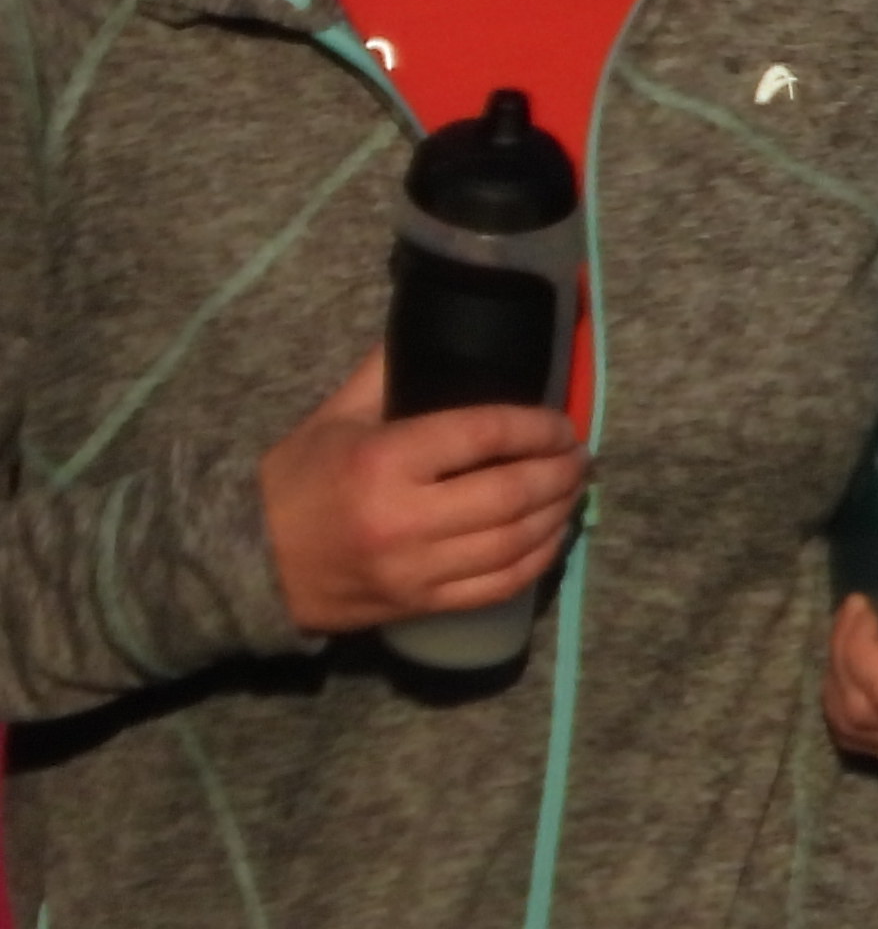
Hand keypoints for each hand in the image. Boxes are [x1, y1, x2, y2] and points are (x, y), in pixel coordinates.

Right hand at [259, 348, 587, 636]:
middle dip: (559, 471)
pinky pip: (500, 585)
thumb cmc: (296, 482)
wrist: (248, 563)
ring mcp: (417, 568)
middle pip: (511, 493)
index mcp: (384, 460)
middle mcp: (406, 517)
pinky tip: (552, 536)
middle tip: (578, 456)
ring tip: (572, 489)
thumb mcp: (333, 416)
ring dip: (558, 513)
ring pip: (515, 542)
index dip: (537, 426)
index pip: (484, 435)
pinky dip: (538, 559)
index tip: (562, 422)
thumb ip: (387, 372)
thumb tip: (432, 323)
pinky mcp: (423, 605)